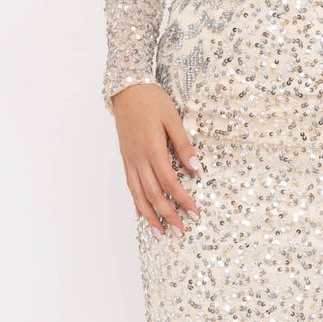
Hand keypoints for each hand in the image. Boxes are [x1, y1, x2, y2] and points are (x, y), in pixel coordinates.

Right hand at [110, 83, 201, 237]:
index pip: (170, 182)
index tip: (195, 214)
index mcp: (153, 149)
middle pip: (154, 194)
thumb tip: (196, 168)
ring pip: (139, 195)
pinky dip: (137, 202)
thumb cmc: (152, 100)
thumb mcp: (173, 117)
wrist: (126, 88)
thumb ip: (183, 144)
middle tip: (182, 232)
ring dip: (150, 215)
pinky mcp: (126, 158)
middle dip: (168, 215)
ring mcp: (130, 159)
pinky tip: (142, 213)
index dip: (183, 200)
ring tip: (161, 232)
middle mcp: (139, 159)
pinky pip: (131, 185)